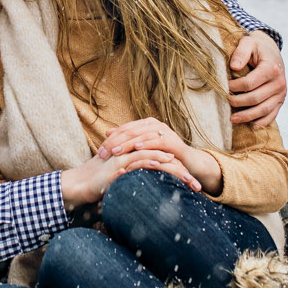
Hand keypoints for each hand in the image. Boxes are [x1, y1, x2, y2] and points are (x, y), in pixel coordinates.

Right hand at [59, 145, 194, 208]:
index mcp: (137, 159)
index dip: (179, 173)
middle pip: (166, 159)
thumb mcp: (123, 189)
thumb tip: (150, 206)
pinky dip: (156, 161)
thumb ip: (137, 189)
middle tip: (198, 187)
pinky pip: (141, 158)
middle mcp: (133, 155)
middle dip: (184, 173)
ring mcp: (126, 156)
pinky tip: (168, 165)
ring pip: (158, 158)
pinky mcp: (119, 162)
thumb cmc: (100, 189)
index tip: (192, 187)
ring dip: (177, 170)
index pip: (163, 162)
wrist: (79, 186)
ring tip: (191, 182)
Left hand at [99, 118, 220, 195]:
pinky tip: (136, 149)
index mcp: (145, 124)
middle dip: (115, 142)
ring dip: (126, 144)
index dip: (110, 139)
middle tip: (103, 153)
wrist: (188, 163)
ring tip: (115, 152)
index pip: (124, 129)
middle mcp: (154, 125)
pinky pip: (156, 141)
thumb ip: (127, 140)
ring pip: (140, 136)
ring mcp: (164, 131)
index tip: (99, 151)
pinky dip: (146, 144)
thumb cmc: (163, 156)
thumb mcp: (143, 148)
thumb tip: (107, 132)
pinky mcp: (172, 140)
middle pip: (130, 131)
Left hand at [227, 31, 285, 126]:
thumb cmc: (257, 48)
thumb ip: (241, 52)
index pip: (249, 83)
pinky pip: (272, 115)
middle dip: (238, 102)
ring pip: (263, 110)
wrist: (272, 52)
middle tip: (225, 101)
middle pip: (255, 98)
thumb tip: (234, 67)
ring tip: (232, 119)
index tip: (224, 86)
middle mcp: (279, 82)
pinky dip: (261, 122)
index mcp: (271, 68)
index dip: (234, 87)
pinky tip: (250, 125)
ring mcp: (281, 93)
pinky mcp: (281, 100)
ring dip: (247, 116)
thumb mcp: (249, 43)